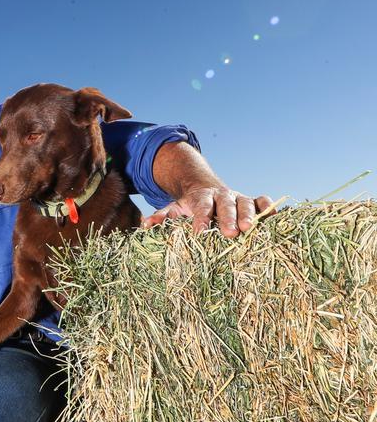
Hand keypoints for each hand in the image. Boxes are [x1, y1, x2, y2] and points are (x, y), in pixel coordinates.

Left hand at [142, 186, 274, 237]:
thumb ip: (161, 216)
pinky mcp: (253, 201)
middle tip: (230, 233)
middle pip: (226, 205)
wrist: (206, 188)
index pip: (201, 206)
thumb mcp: (174, 208)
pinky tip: (275, 219)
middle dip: (228, 218)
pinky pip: (264, 201)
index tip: (199, 233)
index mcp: (201, 197)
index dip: (201, 219)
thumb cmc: (189, 205)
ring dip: (249, 215)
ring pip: (247, 202)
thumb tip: (146, 225)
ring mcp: (239, 197)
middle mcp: (222, 195)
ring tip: (250, 229)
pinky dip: (270, 208)